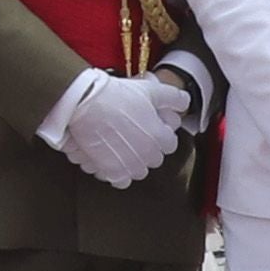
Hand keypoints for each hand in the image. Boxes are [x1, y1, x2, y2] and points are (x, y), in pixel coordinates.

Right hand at [42, 68, 192, 187]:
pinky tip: (110, 158)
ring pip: (139, 171)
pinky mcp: (112, 172)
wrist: (85, 103)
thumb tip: (184, 103)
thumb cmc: (116, 96)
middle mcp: (148, 155)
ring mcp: (130, 166)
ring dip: (133, 161)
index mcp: (160, 137)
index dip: (159, 134)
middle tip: (132, 134)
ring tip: (120, 146)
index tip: (149, 126)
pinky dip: (117, 172)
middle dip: (146, 148)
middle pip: (154, 158)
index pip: (169, 144)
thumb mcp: (150, 90)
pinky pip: (121, 180)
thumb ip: (173, 98)